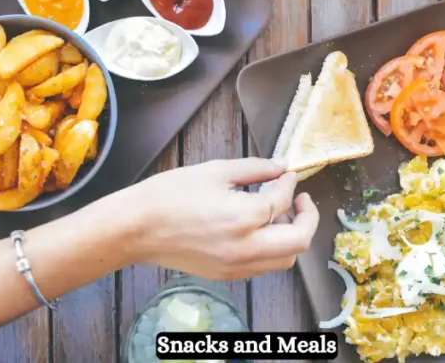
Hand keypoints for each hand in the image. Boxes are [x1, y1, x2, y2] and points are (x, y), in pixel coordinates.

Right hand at [126, 158, 319, 279]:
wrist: (137, 228)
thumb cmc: (169, 195)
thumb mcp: (215, 171)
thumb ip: (254, 169)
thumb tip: (280, 168)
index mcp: (244, 217)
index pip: (282, 201)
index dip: (289, 183)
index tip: (287, 174)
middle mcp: (246, 248)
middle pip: (299, 241)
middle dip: (307, 217)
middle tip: (301, 200)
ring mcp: (237, 266)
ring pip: (285, 259)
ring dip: (291, 237)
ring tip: (281, 216)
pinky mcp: (227, 276)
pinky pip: (264, 267)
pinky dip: (272, 249)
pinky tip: (260, 231)